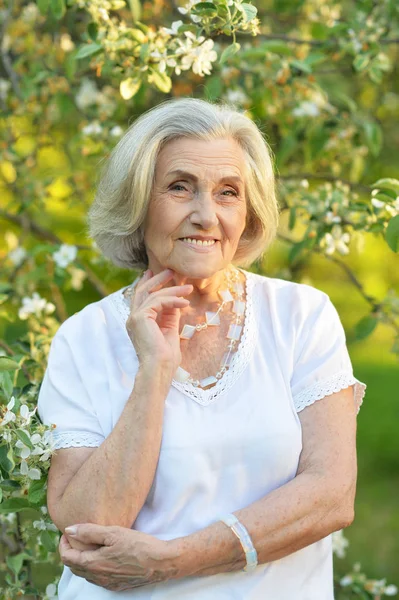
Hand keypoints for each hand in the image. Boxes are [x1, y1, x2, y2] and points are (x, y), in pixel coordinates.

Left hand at [59, 523, 179, 591]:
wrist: (160, 563)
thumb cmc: (138, 545)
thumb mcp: (113, 533)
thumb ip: (89, 532)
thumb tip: (69, 530)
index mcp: (93, 564)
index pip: (67, 558)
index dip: (63, 544)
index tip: (67, 533)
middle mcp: (97, 578)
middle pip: (74, 567)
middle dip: (70, 552)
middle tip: (75, 537)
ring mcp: (107, 584)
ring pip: (86, 574)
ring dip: (82, 560)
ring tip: (88, 545)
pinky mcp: (117, 586)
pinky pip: (98, 578)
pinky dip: (93, 567)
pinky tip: (103, 556)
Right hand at [126, 269, 192, 372]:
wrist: (159, 369)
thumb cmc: (166, 357)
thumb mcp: (170, 330)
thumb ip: (170, 315)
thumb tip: (176, 301)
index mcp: (138, 322)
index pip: (142, 298)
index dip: (149, 284)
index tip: (155, 273)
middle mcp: (133, 318)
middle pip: (143, 291)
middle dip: (157, 279)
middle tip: (170, 271)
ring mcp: (135, 317)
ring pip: (154, 294)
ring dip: (173, 290)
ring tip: (189, 289)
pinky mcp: (140, 317)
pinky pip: (158, 301)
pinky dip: (173, 300)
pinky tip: (185, 303)